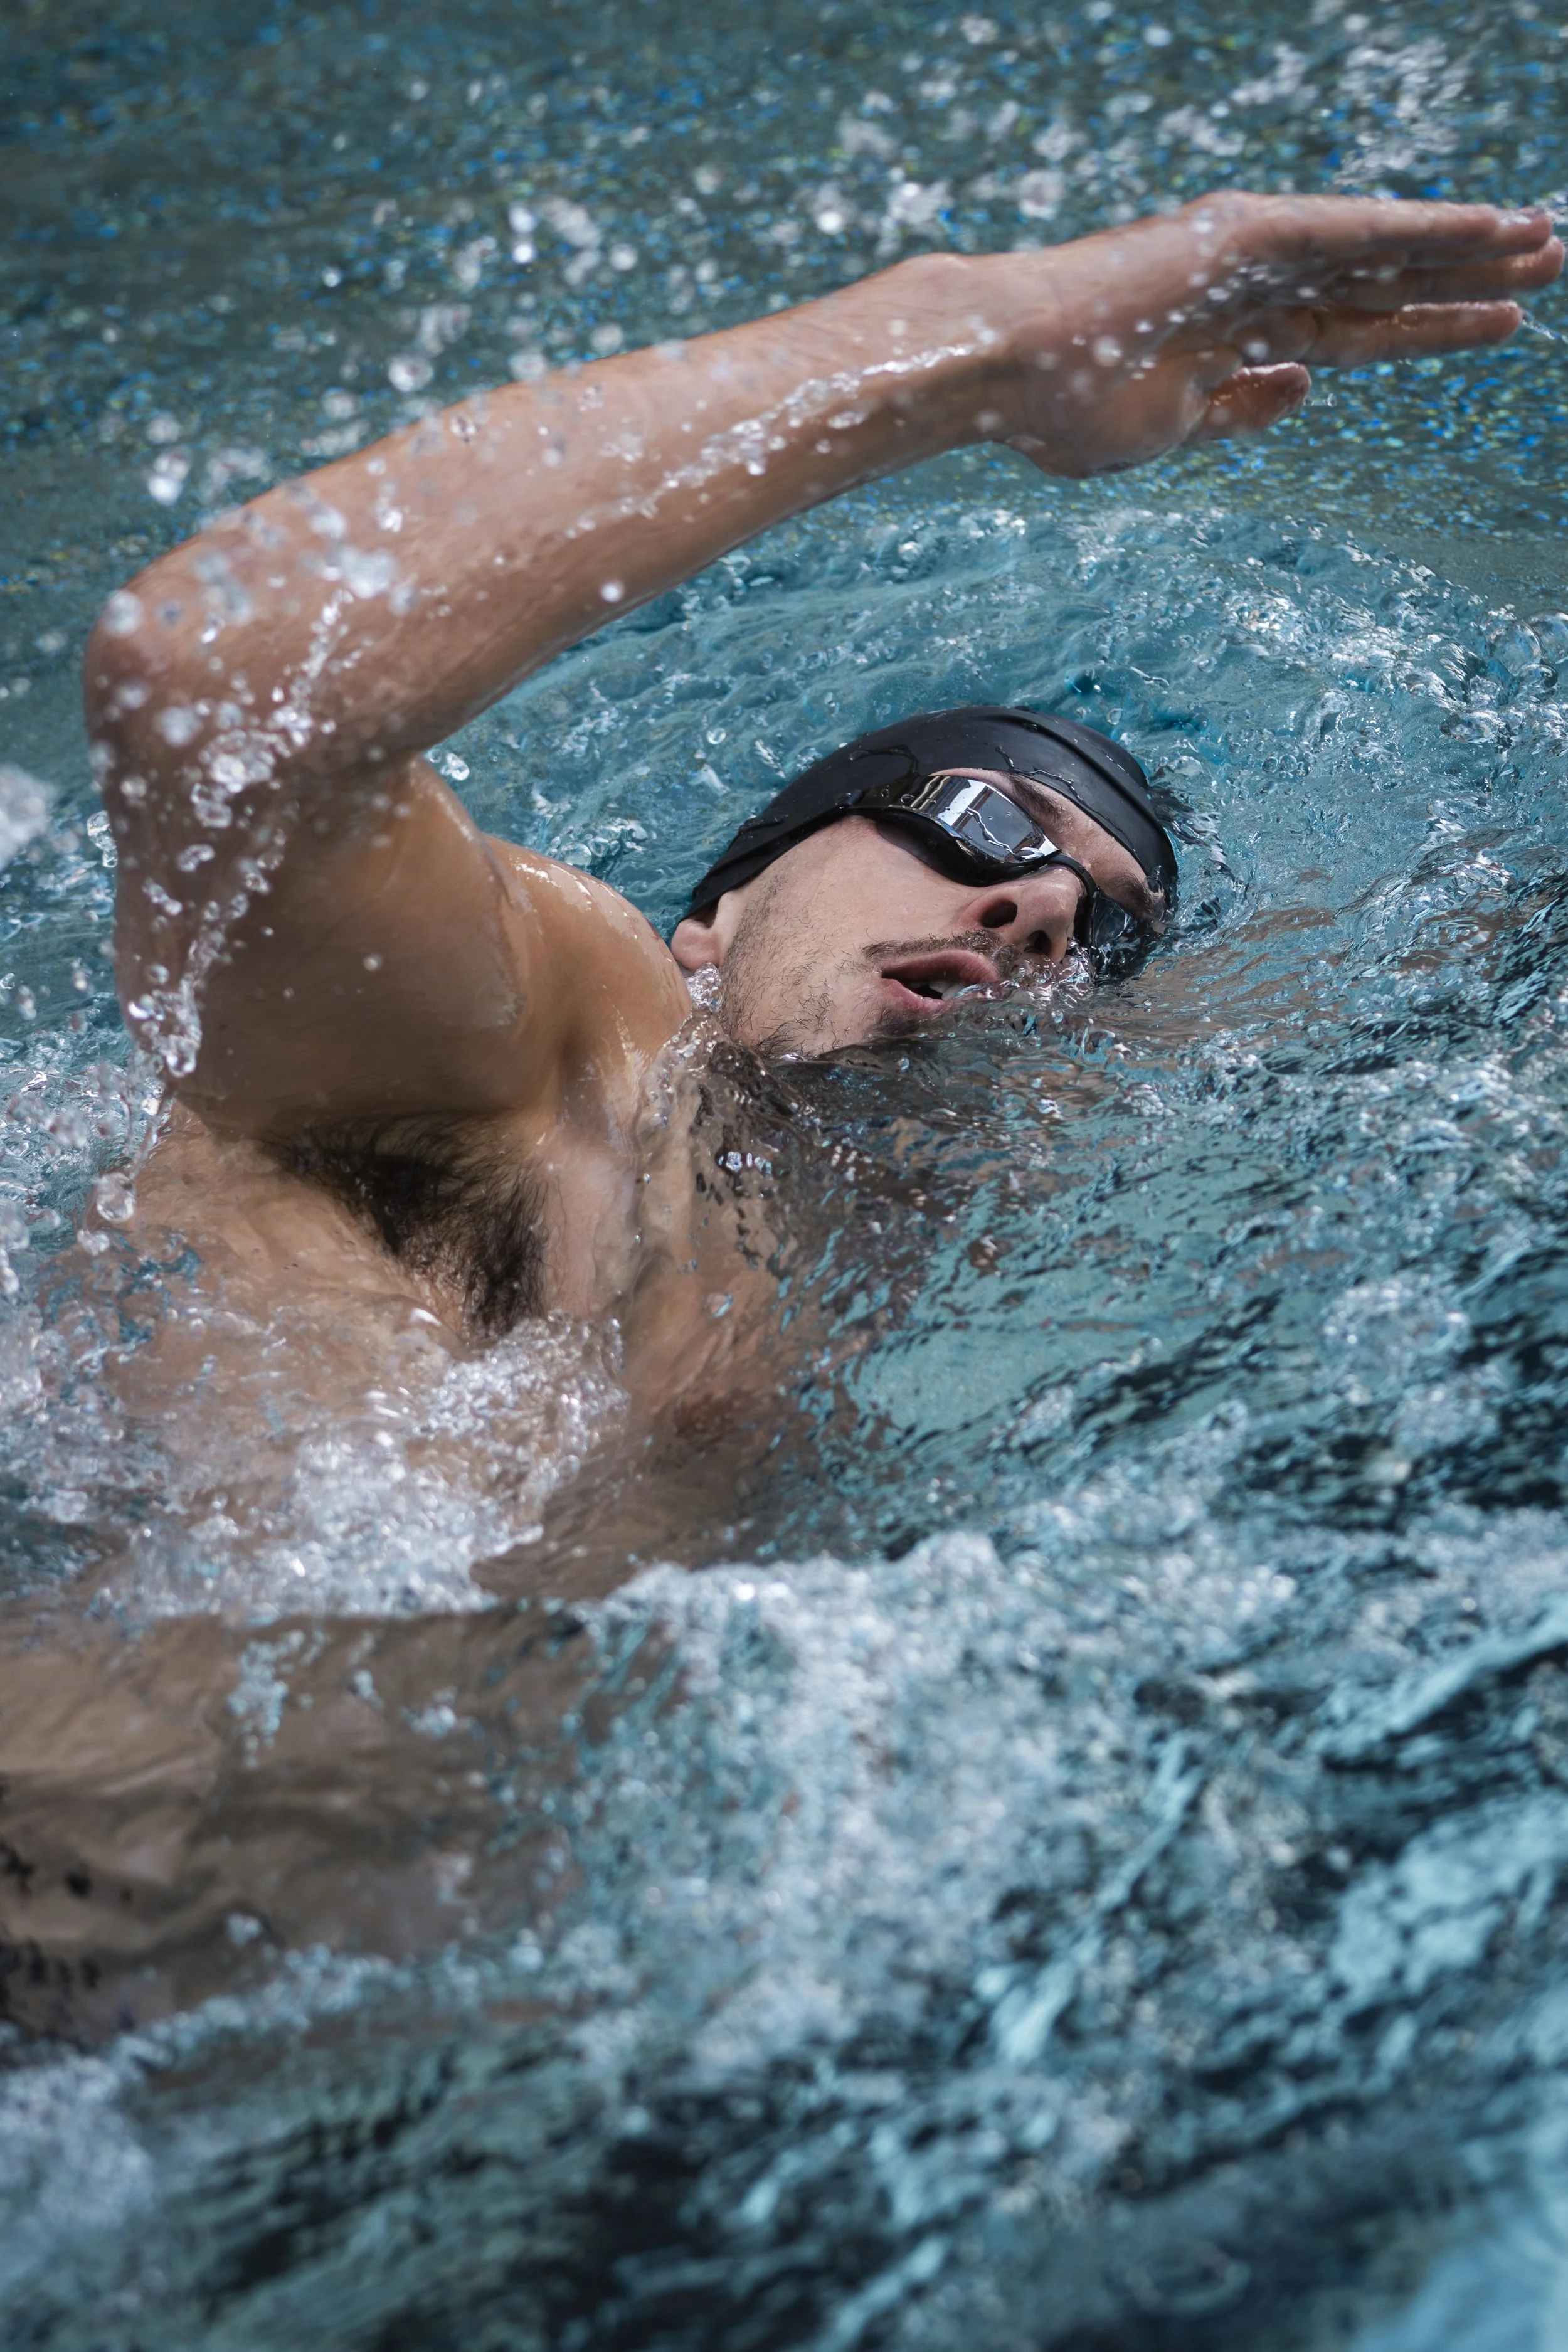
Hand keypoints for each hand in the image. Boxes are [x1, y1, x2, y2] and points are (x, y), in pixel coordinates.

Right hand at [975, 191, 1561, 476]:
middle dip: (1466, 278)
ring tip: (1545, 241)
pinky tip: (1488, 230)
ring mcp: (1253, 256)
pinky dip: (1425, 231)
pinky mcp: (1248, 237)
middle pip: (1386, 281)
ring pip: (1384, 250)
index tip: (1493, 320)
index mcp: (1240, 333)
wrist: (1002, 371)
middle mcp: (1258, 284)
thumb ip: (1235, 410)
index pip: (1357, 326)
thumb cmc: (1063, 407)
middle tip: (1548, 264)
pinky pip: (1358, 235)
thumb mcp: (1169, 429)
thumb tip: (1302, 385)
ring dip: (1468, 246)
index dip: (1427, 323)